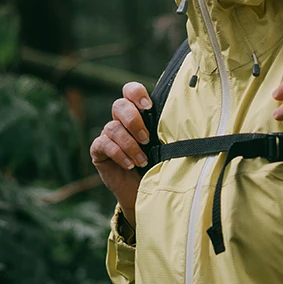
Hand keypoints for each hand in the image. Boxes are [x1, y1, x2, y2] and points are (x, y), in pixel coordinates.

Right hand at [90, 81, 152, 226]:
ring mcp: (107, 135)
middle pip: (119, 105)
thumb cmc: (158, 164)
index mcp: (137, 113)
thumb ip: (166, 130)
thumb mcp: (165, 145)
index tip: (148, 105)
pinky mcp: (99, 151)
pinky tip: (129, 165)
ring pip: (112, 127)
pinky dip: (118, 154)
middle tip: (146, 138)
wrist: (144, 192)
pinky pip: (103, 144)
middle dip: (133, 120)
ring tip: (142, 160)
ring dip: (129, 144)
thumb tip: (184, 121)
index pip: (130, 91)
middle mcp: (120, 121)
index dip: (136, 93)